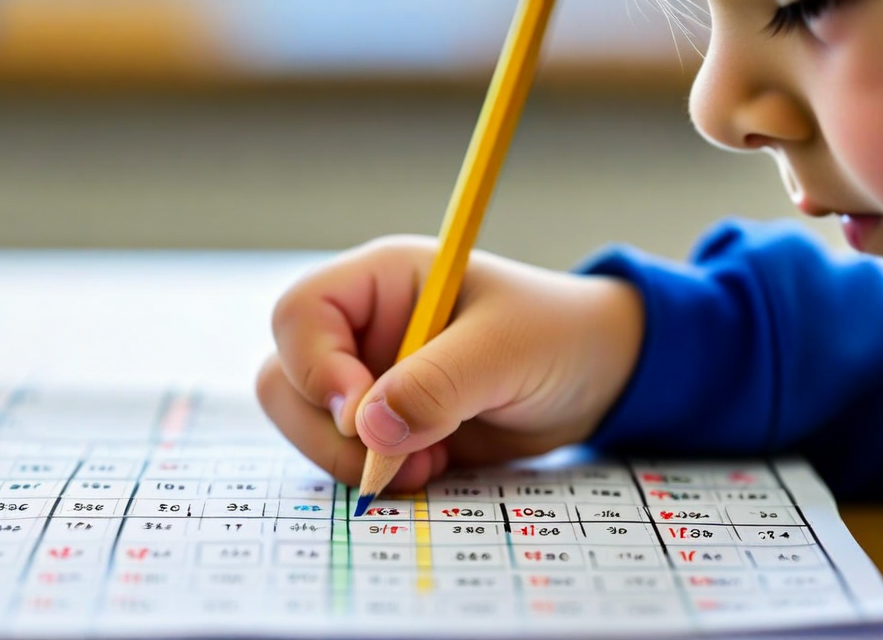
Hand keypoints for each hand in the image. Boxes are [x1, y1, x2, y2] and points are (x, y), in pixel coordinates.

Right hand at [256, 235, 643, 491]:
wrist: (596, 380)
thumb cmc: (555, 337)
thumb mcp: (504, 351)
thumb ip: (437, 385)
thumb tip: (369, 431)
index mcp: (380, 282)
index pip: (300, 314)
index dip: (315, 366)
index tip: (360, 412)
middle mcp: (361, 329)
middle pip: (286, 378)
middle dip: (326, 430)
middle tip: (387, 459)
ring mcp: (367, 380)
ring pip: (305, 425)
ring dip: (351, 460)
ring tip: (425, 467)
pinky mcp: (383, 427)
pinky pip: (342, 457)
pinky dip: (374, 475)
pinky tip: (430, 469)